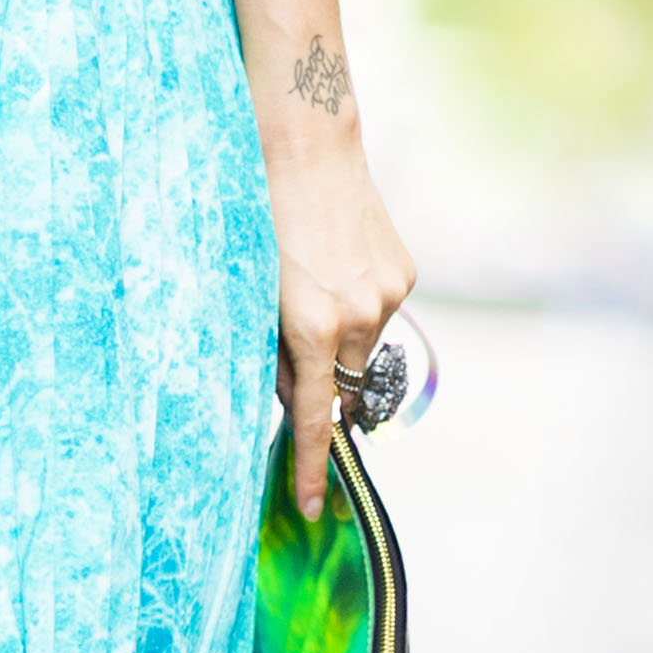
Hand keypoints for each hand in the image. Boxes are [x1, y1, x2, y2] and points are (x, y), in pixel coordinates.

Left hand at [270, 139, 414, 490]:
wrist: (306, 147)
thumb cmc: (258, 215)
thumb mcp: (249, 292)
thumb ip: (270, 351)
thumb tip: (290, 394)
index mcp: (313, 328)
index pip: (316, 418)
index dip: (311, 466)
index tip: (311, 506)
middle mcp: (359, 318)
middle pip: (342, 382)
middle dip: (321, 381)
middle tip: (290, 345)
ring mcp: (387, 294)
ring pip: (361, 346)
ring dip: (338, 337)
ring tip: (309, 282)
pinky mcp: (403, 272)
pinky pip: (377, 309)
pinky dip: (356, 306)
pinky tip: (334, 264)